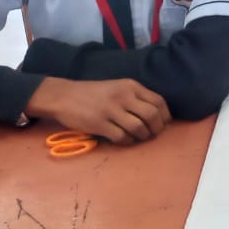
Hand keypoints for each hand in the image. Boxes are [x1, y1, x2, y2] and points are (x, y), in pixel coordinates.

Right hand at [25, 78, 171, 144]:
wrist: (63, 96)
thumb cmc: (93, 93)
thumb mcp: (118, 87)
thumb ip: (136, 97)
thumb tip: (157, 115)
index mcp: (131, 86)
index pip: (158, 101)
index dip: (165, 116)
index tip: (163, 123)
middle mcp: (123, 96)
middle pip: (152, 116)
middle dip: (157, 128)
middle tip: (153, 134)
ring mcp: (111, 110)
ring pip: (139, 128)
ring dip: (143, 136)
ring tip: (139, 137)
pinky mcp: (100, 124)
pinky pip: (122, 137)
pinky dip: (128, 141)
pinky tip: (125, 139)